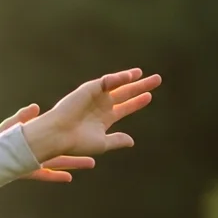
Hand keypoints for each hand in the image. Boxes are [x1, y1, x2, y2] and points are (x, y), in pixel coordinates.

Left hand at [0, 104, 95, 182]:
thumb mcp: (10, 126)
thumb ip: (23, 117)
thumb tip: (34, 106)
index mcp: (37, 138)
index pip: (57, 133)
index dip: (70, 131)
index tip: (84, 126)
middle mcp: (39, 151)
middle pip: (64, 149)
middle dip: (80, 147)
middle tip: (97, 145)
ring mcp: (36, 162)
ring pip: (59, 162)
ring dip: (75, 163)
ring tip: (92, 162)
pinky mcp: (30, 172)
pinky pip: (46, 175)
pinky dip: (56, 176)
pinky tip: (69, 178)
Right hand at [21, 68, 161, 162]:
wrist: (59, 135)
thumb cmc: (77, 143)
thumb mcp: (102, 144)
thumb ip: (116, 140)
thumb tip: (132, 141)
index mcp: (104, 119)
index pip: (125, 108)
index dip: (137, 102)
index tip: (149, 97)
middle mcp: (101, 106)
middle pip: (126, 93)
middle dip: (141, 86)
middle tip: (157, 79)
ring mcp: (95, 96)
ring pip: (118, 85)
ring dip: (131, 78)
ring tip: (144, 73)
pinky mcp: (89, 89)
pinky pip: (107, 81)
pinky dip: (118, 78)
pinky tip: (131, 76)